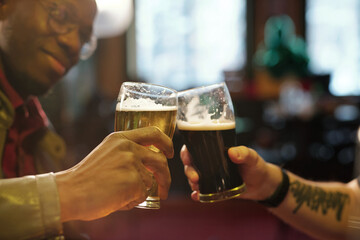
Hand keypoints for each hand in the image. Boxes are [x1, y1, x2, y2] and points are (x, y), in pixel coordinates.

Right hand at [55, 126, 172, 221]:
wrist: (68, 192)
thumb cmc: (85, 178)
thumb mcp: (107, 154)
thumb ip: (127, 154)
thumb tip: (149, 168)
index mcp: (120, 138)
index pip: (153, 133)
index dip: (166, 143)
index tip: (170, 153)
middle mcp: (128, 147)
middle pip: (160, 160)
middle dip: (166, 177)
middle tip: (164, 189)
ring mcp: (131, 163)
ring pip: (150, 181)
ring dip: (140, 192)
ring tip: (121, 196)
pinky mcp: (133, 180)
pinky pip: (143, 194)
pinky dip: (133, 201)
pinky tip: (117, 200)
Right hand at [180, 145, 281, 201]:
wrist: (262, 184)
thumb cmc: (256, 166)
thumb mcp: (251, 157)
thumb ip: (244, 153)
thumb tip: (232, 152)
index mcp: (214, 150)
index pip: (194, 148)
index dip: (187, 152)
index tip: (187, 158)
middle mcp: (208, 162)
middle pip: (191, 164)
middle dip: (188, 170)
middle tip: (194, 178)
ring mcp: (210, 176)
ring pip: (193, 177)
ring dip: (191, 182)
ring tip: (196, 187)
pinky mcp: (213, 188)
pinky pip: (200, 191)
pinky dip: (196, 194)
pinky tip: (196, 196)